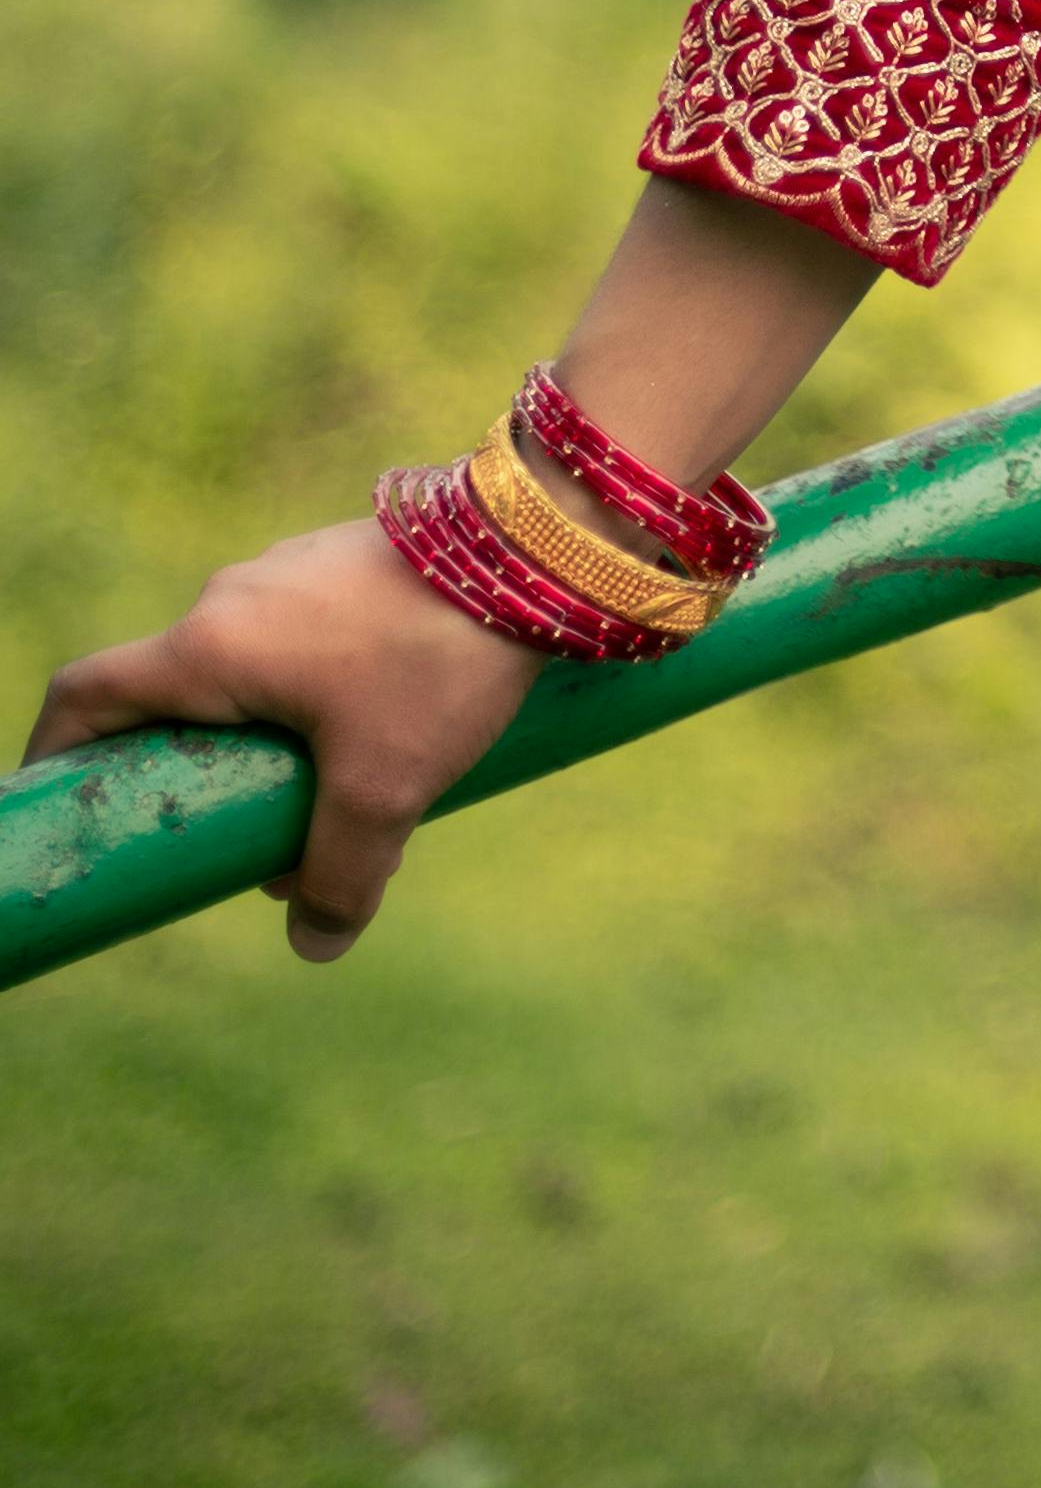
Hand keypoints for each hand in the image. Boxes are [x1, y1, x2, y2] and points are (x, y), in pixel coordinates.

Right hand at [21, 519, 538, 962]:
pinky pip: (298, 644)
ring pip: (246, 675)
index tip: (67, 808)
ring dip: (267, 745)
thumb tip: (316, 943)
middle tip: (240, 845)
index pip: (86, 695)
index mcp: (209, 646)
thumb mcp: (385, 786)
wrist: (537, 544)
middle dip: (196, 779)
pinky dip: (311, 701)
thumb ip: (339, 873)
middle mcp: (232, 598)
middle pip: (173, 699)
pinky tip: (382, 742)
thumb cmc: (438, 658)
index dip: (56, 756)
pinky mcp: (343, 563)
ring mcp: (289, 571)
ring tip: (335, 809)